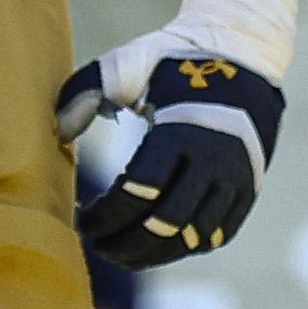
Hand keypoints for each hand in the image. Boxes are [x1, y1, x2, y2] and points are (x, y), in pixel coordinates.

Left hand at [54, 49, 289, 265]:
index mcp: (181, 132)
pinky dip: (187, 246)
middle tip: (98, 246)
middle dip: (127, 242)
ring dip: (156, 253)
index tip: (83, 219)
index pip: (139, 192)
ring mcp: (235, 178)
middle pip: (166, 223)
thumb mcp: (129, 63)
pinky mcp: (248, 187)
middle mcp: (213, 161)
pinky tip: (159, 247)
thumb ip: (86, 89)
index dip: (106, 214)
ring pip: (195, 236)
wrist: (244, 54)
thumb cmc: (176, 60)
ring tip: (123, 254)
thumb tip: (59, 131)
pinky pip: (219, 233)